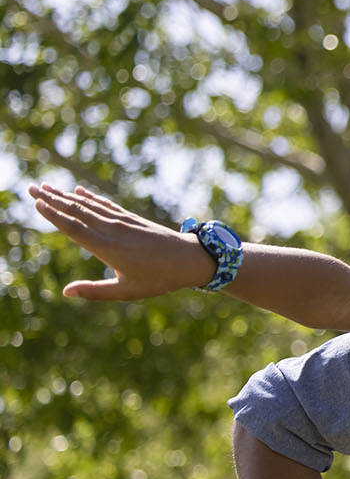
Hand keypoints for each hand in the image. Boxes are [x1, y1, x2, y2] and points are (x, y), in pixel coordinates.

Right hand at [27, 183, 214, 297]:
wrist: (191, 259)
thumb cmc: (160, 279)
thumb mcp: (127, 291)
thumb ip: (95, 291)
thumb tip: (66, 292)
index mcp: (109, 248)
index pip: (75, 228)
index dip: (55, 215)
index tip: (37, 203)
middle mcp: (114, 230)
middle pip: (78, 211)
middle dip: (53, 199)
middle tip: (30, 187)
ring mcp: (123, 222)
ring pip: (90, 205)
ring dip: (66, 195)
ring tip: (46, 186)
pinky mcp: (132, 218)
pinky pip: (106, 205)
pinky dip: (90, 197)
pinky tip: (78, 191)